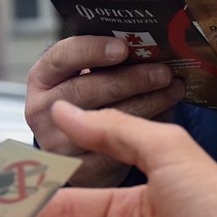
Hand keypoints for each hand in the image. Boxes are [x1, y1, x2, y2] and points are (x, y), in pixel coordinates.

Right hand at [26, 35, 184, 185]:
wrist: (104, 152)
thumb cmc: (102, 99)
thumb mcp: (97, 72)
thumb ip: (112, 61)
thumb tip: (146, 45)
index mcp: (43, 77)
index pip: (61, 58)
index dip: (92, 51)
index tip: (122, 48)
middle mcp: (43, 111)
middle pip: (84, 90)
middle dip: (129, 79)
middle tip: (162, 72)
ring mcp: (58, 144)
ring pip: (103, 121)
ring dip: (145, 102)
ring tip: (173, 89)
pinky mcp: (81, 171)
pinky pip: (116, 150)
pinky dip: (144, 129)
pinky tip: (166, 118)